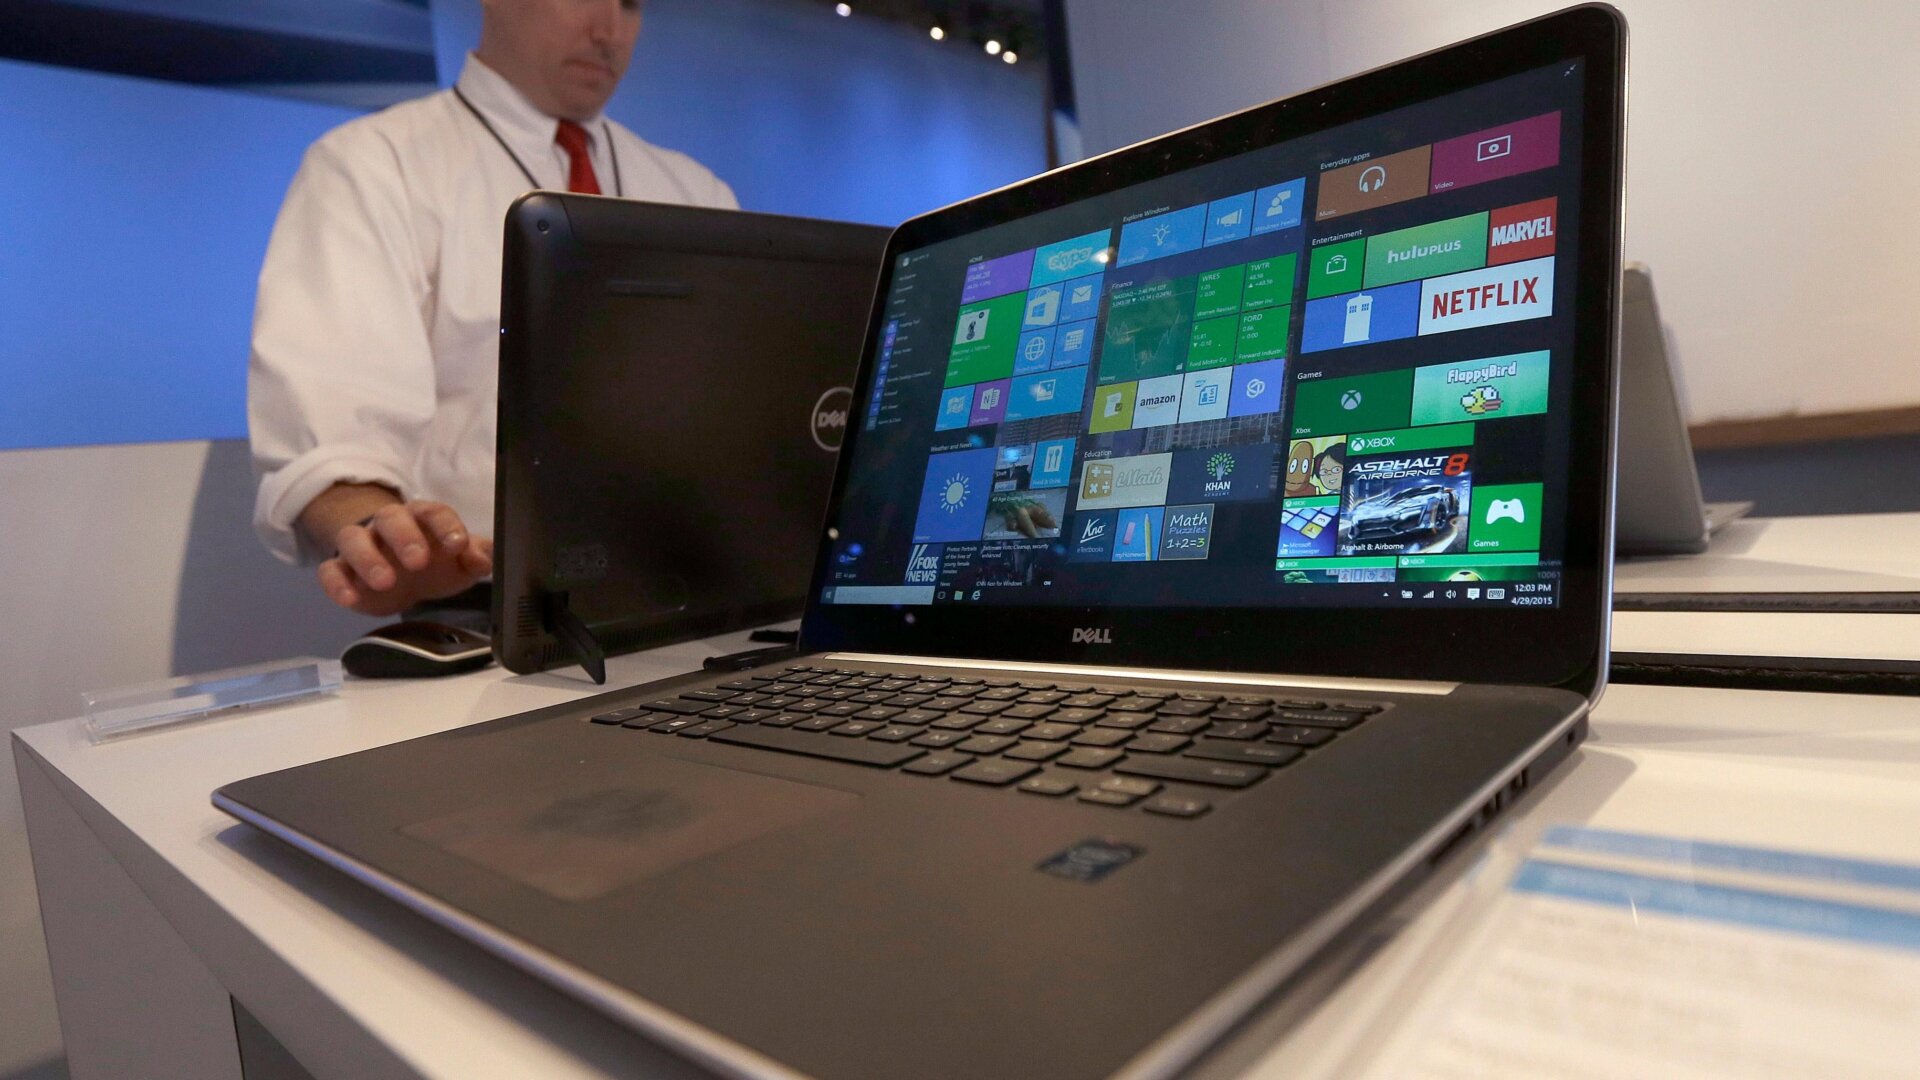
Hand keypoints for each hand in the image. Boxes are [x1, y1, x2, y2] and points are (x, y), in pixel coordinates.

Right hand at [316, 500, 491, 616]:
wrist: (404, 577)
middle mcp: (390, 525)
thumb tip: (482, 560)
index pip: (434, 512)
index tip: (458, 545)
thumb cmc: (436, 561)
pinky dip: (336, 584)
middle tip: (418, 562)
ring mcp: (362, 545)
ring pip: (354, 539)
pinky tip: (350, 599)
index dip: (446, 526)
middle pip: (391, 519)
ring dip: (367, 559)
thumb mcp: (461, 562)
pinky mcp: (342, 570)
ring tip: (385, 582)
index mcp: (423, 518)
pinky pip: (330, 570)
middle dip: (404, 537)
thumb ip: (476, 557)